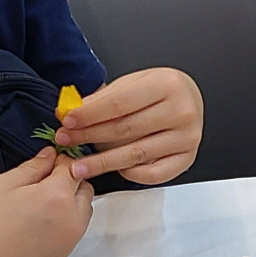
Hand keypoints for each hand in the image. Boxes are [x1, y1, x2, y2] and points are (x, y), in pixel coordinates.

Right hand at [0, 146, 91, 256]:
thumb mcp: (3, 183)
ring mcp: (67, 243)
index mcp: (57, 197)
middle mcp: (70, 221)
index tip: (50, 160)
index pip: (72, 168)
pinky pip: (72, 233)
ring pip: (82, 213)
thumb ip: (33, 167)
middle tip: (44, 181)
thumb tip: (49, 157)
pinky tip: (38, 223)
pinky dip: (64, 223)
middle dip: (70, 181)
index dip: (60, 160)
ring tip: (40, 203)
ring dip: (70, 202)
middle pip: (84, 190)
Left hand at [58, 67, 202, 183]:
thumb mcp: (133, 82)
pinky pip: (153, 174)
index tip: (68, 121)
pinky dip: (130, 173)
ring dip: (102, 162)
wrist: (189, 98)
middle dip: (90, 136)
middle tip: (66, 141)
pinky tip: (113, 170)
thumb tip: (71, 113)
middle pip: (126, 129)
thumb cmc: (159, 90)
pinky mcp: (187, 158)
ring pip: (136, 154)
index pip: (120, 104)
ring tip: (79, 166)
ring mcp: (187, 138)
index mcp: (167, 85)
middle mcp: (181, 111)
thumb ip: (104, 98)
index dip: (90, 114)